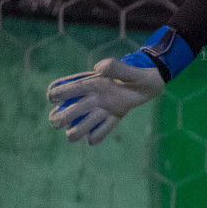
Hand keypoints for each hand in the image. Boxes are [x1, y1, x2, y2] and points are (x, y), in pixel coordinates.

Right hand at [47, 58, 163, 144]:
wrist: (152, 81)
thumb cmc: (139, 74)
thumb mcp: (130, 70)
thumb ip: (114, 67)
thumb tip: (98, 68)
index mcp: (94, 83)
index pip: (69, 88)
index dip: (57, 93)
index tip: (54, 99)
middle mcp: (95, 97)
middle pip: (72, 109)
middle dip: (61, 117)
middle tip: (59, 123)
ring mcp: (104, 108)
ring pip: (84, 122)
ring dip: (76, 130)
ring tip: (73, 136)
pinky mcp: (115, 116)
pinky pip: (103, 130)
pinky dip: (97, 135)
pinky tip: (93, 139)